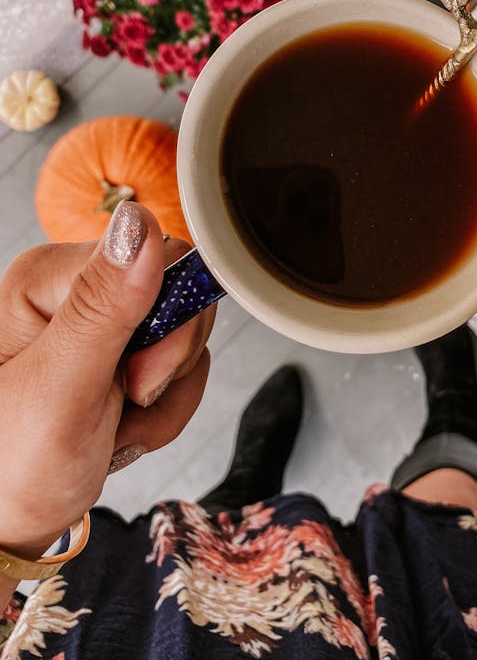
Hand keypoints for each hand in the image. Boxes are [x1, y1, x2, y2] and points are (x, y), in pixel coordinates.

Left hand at [0, 202, 214, 558]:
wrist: (4, 525)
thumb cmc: (7, 469)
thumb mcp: (60, 392)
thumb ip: (104, 307)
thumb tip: (141, 224)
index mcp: (48, 278)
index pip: (161, 257)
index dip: (170, 321)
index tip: (137, 379)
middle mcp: (75, 290)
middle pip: (179, 294)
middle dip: (169, 364)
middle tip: (127, 404)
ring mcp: (99, 323)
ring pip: (185, 335)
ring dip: (166, 396)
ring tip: (118, 428)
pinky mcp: (118, 352)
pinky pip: (178, 366)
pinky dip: (164, 410)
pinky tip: (123, 431)